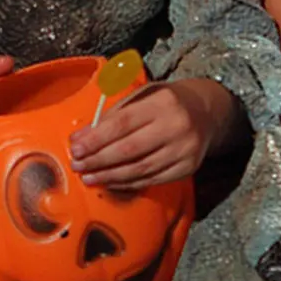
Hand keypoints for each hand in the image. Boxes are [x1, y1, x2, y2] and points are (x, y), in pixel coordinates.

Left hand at [70, 77, 246, 187]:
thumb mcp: (139, 97)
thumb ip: (111, 116)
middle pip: (129, 149)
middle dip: (98, 160)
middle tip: (77, 166)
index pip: (122, 124)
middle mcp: (175, 126)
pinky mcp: (188, 167)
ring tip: (88, 178)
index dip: (95, 139)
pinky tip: (110, 183)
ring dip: (109, 176)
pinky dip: (128, 183)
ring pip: (140, 168)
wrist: (205, 112)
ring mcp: (184, 149)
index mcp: (161, 103)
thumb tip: (81, 138)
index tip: (75, 148)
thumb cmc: (162, 103)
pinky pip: (152, 180)